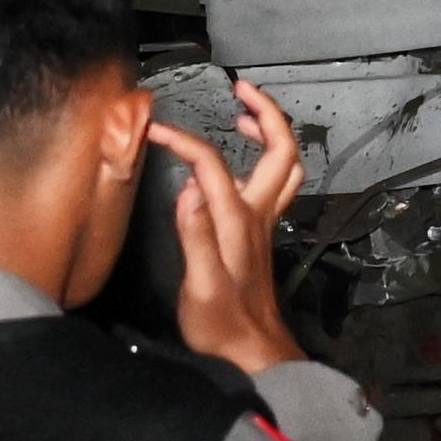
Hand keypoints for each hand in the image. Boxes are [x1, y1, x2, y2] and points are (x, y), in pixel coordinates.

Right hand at [149, 77, 307, 376]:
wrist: (253, 351)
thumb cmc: (224, 324)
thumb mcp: (201, 285)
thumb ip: (196, 237)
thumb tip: (190, 189)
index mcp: (239, 221)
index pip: (212, 165)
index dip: (184, 142)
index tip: (156, 131)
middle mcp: (259, 216)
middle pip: (281, 152)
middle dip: (267, 112)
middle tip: (242, 89)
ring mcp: (264, 223)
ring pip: (284, 167)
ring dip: (272, 133)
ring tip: (245, 114)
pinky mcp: (260, 234)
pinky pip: (273, 185)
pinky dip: (264, 160)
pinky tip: (237, 164)